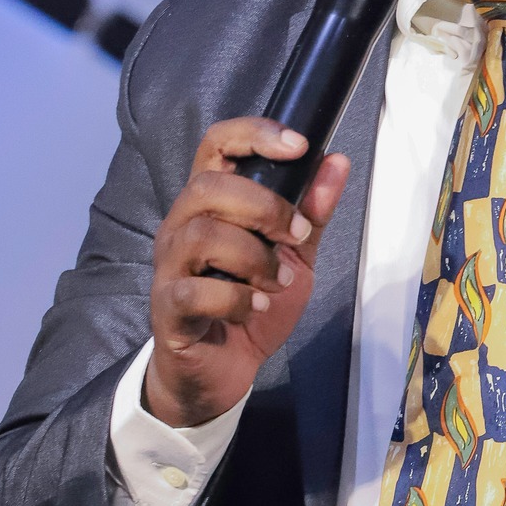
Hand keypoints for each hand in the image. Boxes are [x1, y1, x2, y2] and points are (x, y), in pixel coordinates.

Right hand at [145, 119, 349, 427]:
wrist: (222, 370)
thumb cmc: (251, 304)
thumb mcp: (295, 256)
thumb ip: (312, 212)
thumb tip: (337, 162)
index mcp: (211, 205)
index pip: (216, 145)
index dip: (254, 135)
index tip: (299, 145)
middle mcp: (182, 227)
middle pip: (207, 187)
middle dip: (265, 207)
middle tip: (297, 236)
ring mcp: (170, 268)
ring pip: (201, 237)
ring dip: (255, 258)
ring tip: (277, 282)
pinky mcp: (168, 309)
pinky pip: (195, 291)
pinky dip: (238, 299)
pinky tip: (257, 307)